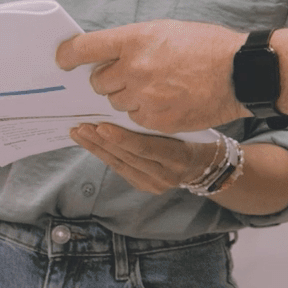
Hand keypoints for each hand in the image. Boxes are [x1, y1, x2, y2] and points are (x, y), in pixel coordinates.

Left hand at [56, 20, 246, 131]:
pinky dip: (143, 115)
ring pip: (115, 104)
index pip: (85, 48)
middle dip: (107, 81)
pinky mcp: (156, 120)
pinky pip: (134, 121)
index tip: (62, 61)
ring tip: (152, 89)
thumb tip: (108, 55)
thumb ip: (132, 43)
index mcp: (135, 38)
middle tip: (126, 77)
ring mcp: (145, 96)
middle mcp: (135, 67)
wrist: (239, 72)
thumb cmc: (206, 46)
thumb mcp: (165, 30)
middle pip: (98, 82)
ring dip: (126, 98)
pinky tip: (163, 103)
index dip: (68, 55)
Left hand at [69, 123, 218, 194]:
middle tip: (82, 126)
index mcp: (179, 157)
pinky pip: (120, 169)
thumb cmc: (197, 136)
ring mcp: (154, 184)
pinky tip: (90, 143)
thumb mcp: (187, 124)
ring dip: (96, 148)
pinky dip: (103, 154)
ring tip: (79, 133)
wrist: (207, 164)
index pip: (146, 148)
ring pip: (120, 165)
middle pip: (127, 158)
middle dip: (101, 142)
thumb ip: (161, 119)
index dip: (121, 138)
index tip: (101, 126)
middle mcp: (166, 175)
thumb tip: (129, 100)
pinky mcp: (145, 186)